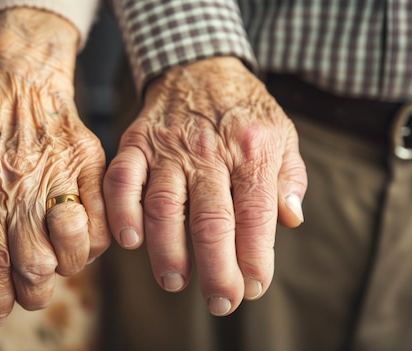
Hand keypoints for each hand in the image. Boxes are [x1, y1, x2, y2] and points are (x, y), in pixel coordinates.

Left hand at [0, 8, 109, 325]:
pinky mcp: (91, 160)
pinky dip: (95, 243)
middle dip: (32, 294)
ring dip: (64, 269)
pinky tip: (80, 241)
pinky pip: (104, 220)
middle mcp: (20, 181)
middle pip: (35, 265)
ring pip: (73, 249)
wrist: (18, 70)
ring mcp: (60, 170)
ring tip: (54, 266)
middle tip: (30, 296)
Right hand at [104, 57, 306, 315]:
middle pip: (211, 219)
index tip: (252, 288)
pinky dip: (121, 211)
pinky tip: (128, 240)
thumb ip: (290, 178)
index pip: (256, 215)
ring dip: (167, 249)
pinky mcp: (136, 142)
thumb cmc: (243, 109)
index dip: (255, 257)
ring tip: (174, 281)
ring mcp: (168, 147)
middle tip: (219, 302)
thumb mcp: (282, 134)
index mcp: (251, 151)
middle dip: (216, 268)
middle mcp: (209, 151)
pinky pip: (122, 178)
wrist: (198, 66)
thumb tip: (291, 220)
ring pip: (164, 205)